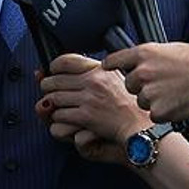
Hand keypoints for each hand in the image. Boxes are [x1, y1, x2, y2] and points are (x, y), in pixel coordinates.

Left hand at [36, 53, 151, 164]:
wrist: (141, 127)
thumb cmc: (130, 107)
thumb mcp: (115, 80)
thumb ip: (93, 74)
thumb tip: (67, 71)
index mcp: (100, 69)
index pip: (66, 61)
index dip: (53, 67)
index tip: (51, 72)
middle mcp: (93, 81)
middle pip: (54, 80)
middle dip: (47, 89)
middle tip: (51, 94)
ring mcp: (89, 98)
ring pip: (53, 99)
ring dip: (51, 106)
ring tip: (57, 109)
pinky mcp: (86, 116)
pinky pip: (60, 116)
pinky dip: (58, 120)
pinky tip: (67, 121)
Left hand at [102, 42, 188, 121]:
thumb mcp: (169, 49)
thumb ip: (150, 57)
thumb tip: (140, 61)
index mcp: (144, 53)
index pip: (115, 60)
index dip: (111, 65)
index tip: (107, 69)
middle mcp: (142, 72)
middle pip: (129, 85)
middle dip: (141, 87)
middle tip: (162, 85)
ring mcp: (149, 92)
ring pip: (141, 101)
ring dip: (154, 101)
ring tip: (174, 93)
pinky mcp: (158, 111)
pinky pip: (154, 115)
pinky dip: (164, 113)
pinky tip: (178, 104)